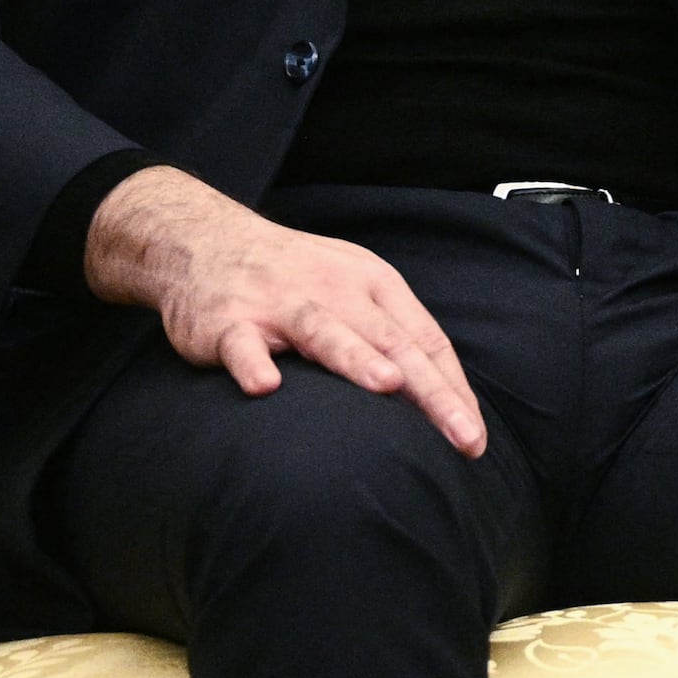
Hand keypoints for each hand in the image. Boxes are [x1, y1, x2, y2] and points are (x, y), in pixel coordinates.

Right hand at [83, 166, 488, 453]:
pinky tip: (265, 387)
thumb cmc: (294, 277)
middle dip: (430, 391)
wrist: (204, 241)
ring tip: (388, 385)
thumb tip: (437, 398)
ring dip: (356, 357)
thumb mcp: (352, 290)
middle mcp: (334, 291)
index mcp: (373, 284)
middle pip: (391, 342)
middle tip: (461, 434)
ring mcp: (279, 303)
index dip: (453, 388)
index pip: (424, 340)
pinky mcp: (228, 321)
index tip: (474, 436)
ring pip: (324, 330)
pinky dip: (252, 363)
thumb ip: (390, 336)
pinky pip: (241, 344)